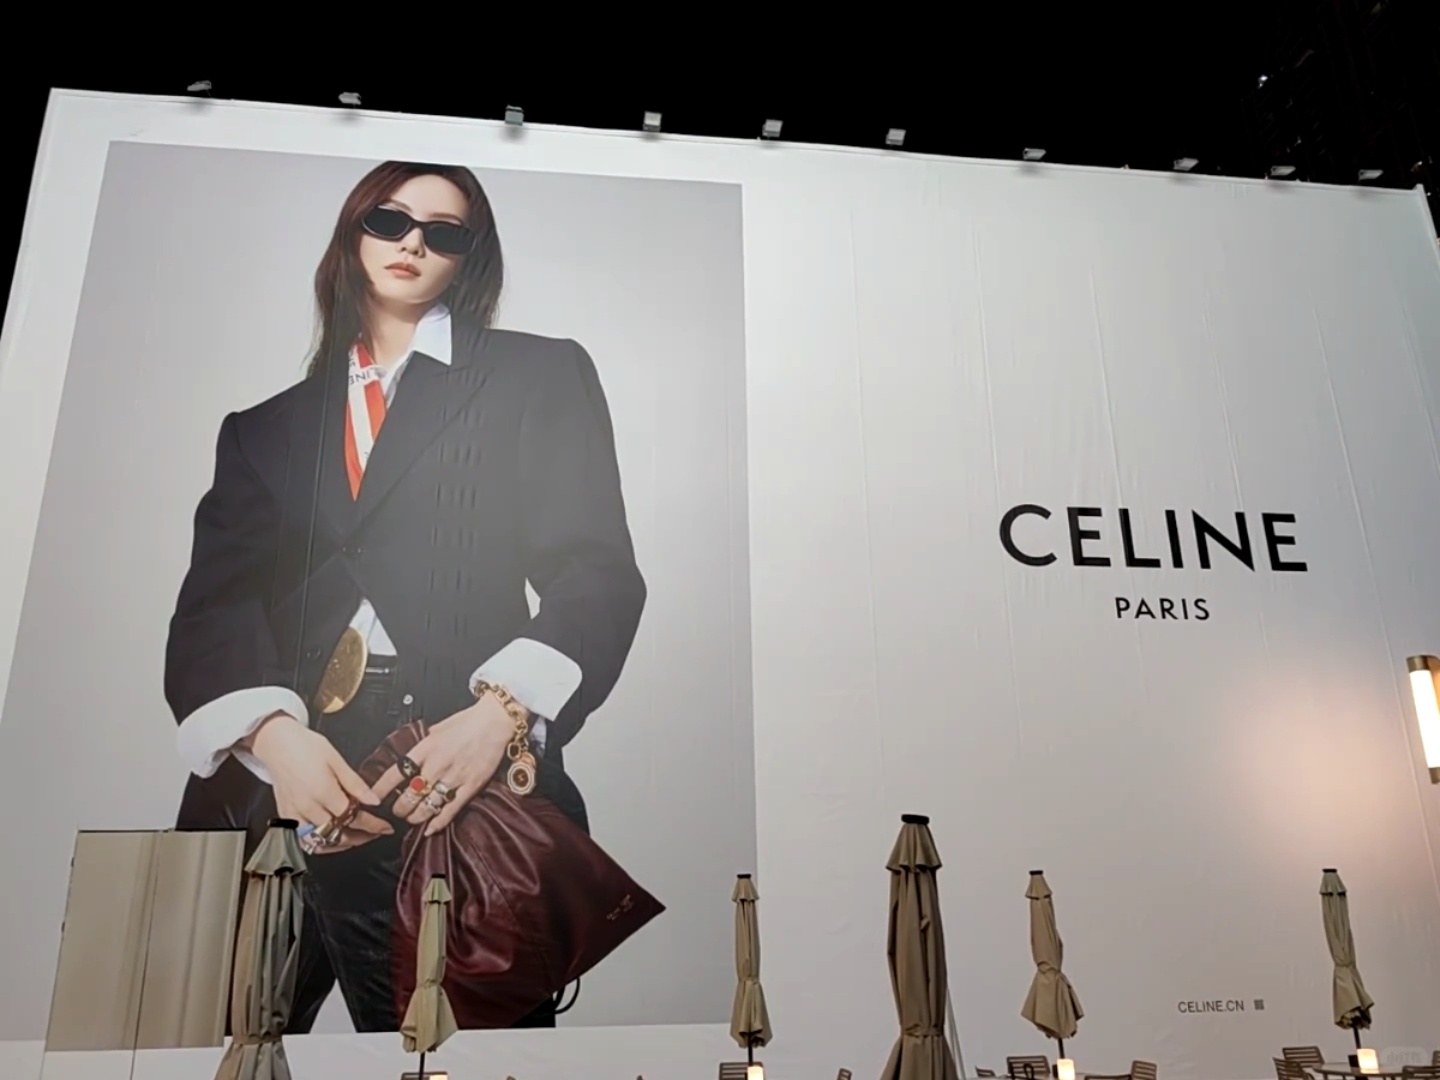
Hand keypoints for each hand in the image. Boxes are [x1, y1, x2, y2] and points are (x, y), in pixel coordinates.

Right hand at [247, 713, 390, 853]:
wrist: (277, 743)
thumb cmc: (305, 746)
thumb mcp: (336, 760)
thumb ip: (355, 784)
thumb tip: (374, 800)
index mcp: (323, 792)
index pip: (353, 817)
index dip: (372, 825)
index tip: (385, 827)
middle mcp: (308, 807)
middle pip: (339, 833)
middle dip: (361, 836)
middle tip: (375, 832)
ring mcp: (295, 815)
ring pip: (322, 841)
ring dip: (342, 843)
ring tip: (358, 836)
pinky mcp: (286, 817)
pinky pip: (304, 841)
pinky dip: (320, 844)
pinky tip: (333, 838)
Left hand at [372, 694, 518, 835]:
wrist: (494, 720)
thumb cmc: (467, 722)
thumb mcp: (436, 729)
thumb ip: (423, 746)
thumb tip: (412, 758)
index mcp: (425, 749)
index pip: (395, 774)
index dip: (380, 790)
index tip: (371, 799)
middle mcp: (436, 765)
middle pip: (409, 796)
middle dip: (399, 808)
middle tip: (397, 811)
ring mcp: (453, 777)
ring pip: (426, 807)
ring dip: (415, 817)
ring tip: (412, 818)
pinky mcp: (470, 786)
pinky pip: (450, 810)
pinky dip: (438, 822)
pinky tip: (430, 829)